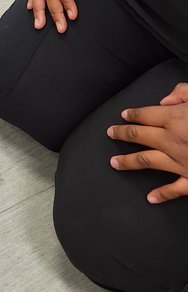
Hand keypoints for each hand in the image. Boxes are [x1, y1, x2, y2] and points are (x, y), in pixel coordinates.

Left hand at [107, 87, 187, 202]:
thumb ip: (183, 93)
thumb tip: (164, 101)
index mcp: (175, 118)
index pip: (146, 115)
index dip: (133, 114)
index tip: (124, 115)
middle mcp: (173, 140)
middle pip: (140, 136)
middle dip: (123, 134)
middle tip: (111, 133)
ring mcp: (182, 162)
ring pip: (148, 161)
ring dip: (129, 162)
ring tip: (114, 163)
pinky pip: (176, 188)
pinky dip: (162, 194)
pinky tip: (150, 198)